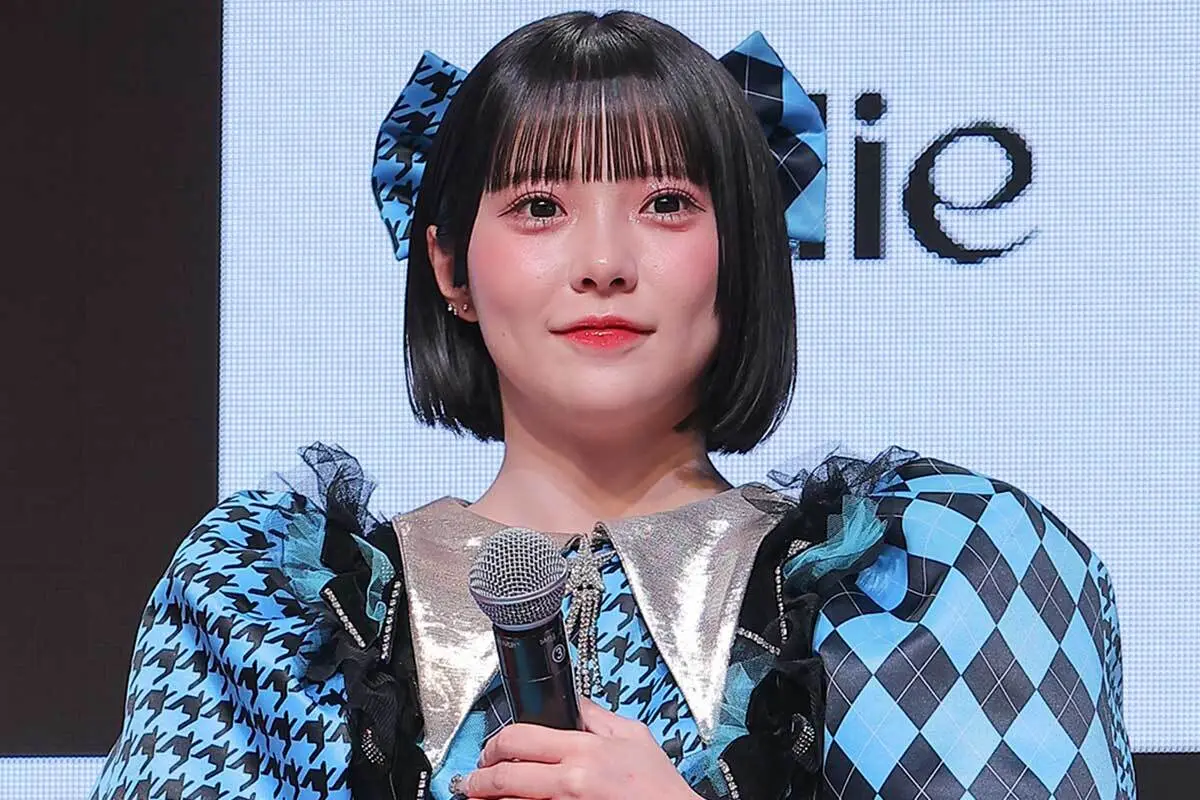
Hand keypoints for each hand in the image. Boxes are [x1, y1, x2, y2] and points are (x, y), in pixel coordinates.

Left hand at [457, 696, 699, 799]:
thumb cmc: (658, 787)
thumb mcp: (633, 736)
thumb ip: (596, 716)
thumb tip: (571, 702)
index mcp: (583, 750)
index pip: (519, 739)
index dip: (495, 744)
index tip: (490, 750)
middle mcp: (570, 782)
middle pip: (504, 775)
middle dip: (479, 779)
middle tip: (472, 782)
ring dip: (493, 799)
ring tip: (484, 797)